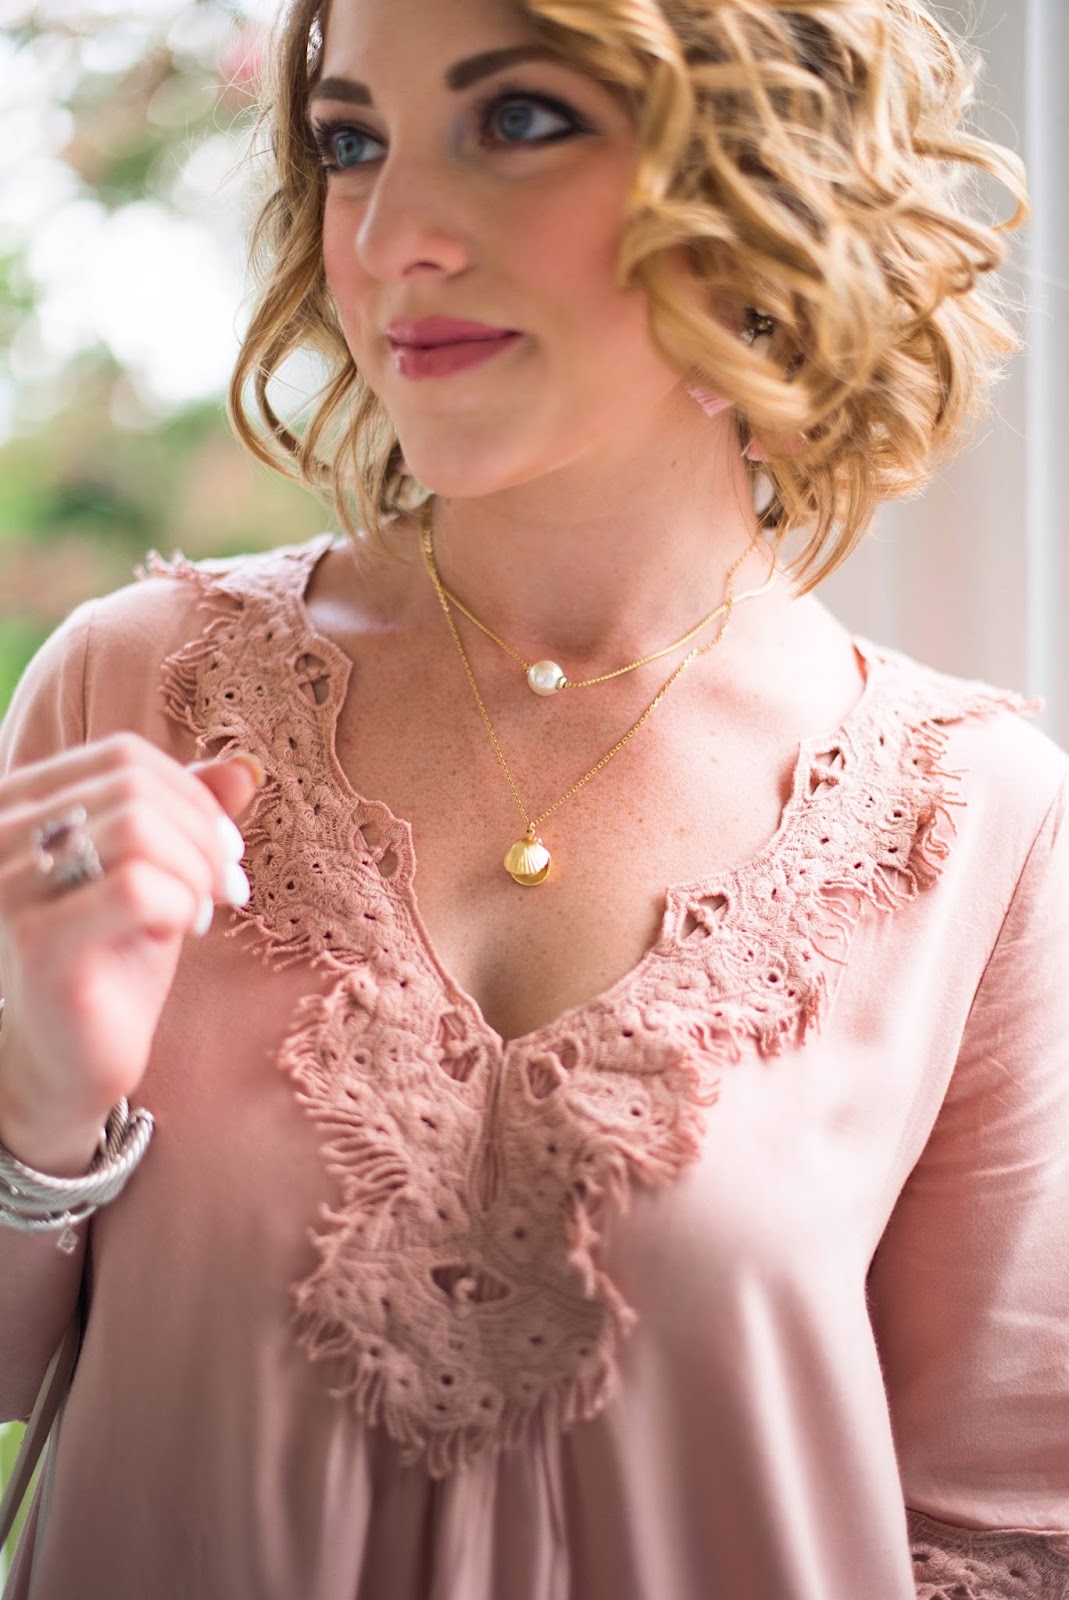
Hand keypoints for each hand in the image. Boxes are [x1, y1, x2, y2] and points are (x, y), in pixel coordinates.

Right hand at [0, 734, 263, 1144]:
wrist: (69, 1056)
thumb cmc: (111, 954)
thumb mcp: (156, 868)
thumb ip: (186, 814)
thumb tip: (246, 767)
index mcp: (20, 803)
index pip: (123, 755)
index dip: (191, 793)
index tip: (225, 846)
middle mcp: (0, 834)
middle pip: (134, 786)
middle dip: (202, 835)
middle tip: (227, 886)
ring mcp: (8, 886)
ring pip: (138, 830)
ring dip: (195, 870)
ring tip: (201, 911)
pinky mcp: (36, 942)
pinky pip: (137, 889)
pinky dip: (182, 904)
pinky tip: (182, 932)